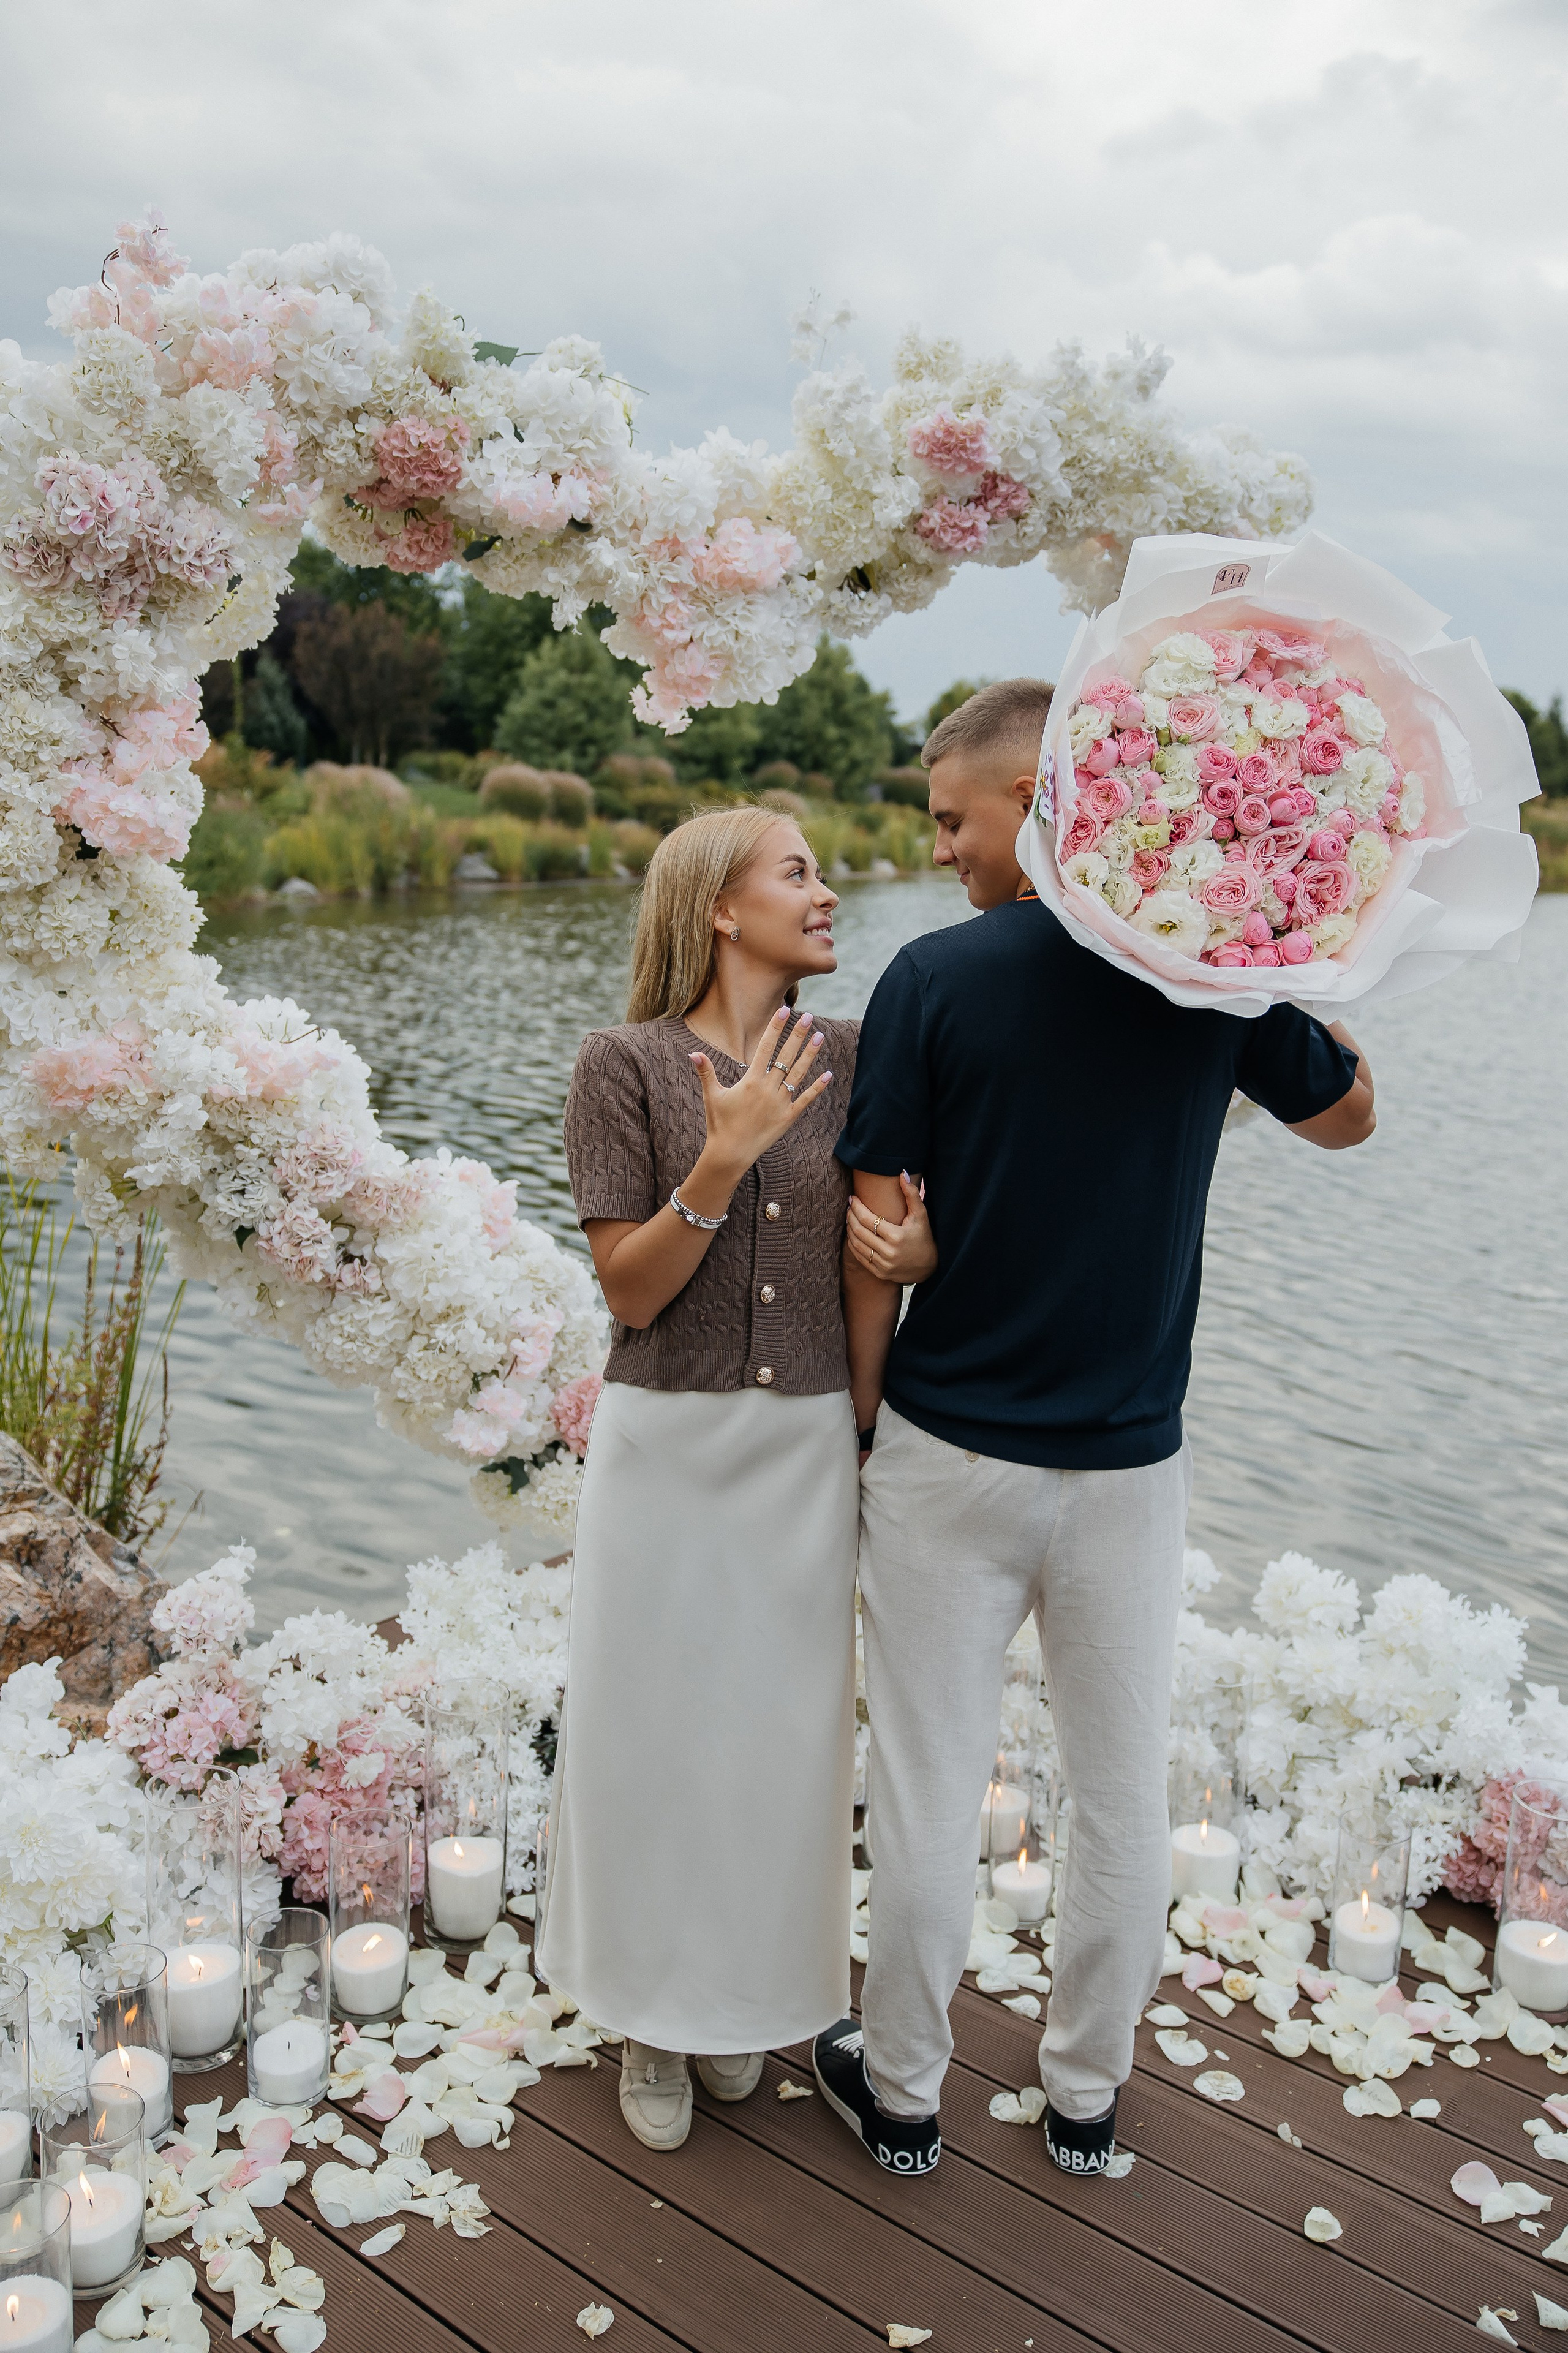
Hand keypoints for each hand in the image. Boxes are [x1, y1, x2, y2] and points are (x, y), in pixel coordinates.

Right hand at [689, 1007, 830, 1180]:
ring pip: (798, 1074)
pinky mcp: (788, 1118)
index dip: (775, 1027)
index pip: (765, 1047)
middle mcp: (768, 1089)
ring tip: (820, 1036)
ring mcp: (780, 1103)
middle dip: (798, 1034)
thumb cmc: (719, 1124)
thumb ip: (706, 1071)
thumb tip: (693, 1052)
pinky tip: (828, 1074)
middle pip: (786, 1056)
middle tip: (809, 1016)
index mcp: (751, 1080)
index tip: (784, 1010)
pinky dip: (817, 1088)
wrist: (730, 1154)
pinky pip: (806, 1100)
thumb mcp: (712, 1095)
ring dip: (810, 1054)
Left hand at [845, 1172, 935, 1283]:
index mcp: (897, 1236)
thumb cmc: (924, 1236)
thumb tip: (902, 1173)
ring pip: (856, 1244)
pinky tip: (853, 1233)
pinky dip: (853, 1244)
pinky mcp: (879, 1273)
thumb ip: (911, 1193)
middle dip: (850, 1216)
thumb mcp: (921, 1215)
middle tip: (849, 1207)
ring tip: (850, 1218)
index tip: (852, 1198)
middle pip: (859, 1231)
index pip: (868, 1219)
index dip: (857, 1207)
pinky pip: (859, 1257)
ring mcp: (883, 1265)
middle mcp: (888, 1252)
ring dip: (850, 1229)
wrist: (929, 1266)